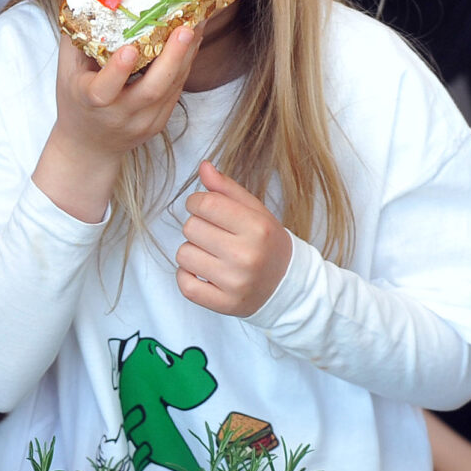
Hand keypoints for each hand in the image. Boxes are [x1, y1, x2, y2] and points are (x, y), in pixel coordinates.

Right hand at [33, 22, 199, 223]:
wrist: (88, 148)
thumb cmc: (75, 100)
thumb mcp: (66, 67)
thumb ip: (73, 27)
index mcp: (90, 102)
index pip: (104, 90)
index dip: (118, 71)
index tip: (130, 49)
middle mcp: (119, 116)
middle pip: (151, 91)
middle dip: (171, 59)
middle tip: (185, 28)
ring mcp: (142, 123)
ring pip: (170, 89)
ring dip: (186, 57)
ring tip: (197, 24)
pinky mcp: (158, 123)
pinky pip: (175, 92)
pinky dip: (185, 66)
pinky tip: (193, 42)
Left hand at [176, 162, 292, 316]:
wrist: (287, 285)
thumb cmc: (267, 243)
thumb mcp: (255, 211)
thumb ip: (227, 189)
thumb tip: (203, 167)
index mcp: (257, 228)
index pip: (206, 203)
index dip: (197, 201)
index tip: (204, 207)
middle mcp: (246, 256)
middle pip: (191, 227)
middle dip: (197, 226)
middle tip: (214, 234)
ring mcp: (234, 283)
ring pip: (183, 254)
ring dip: (192, 251)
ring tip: (211, 254)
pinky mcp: (224, 304)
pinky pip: (185, 284)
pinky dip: (187, 276)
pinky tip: (203, 271)